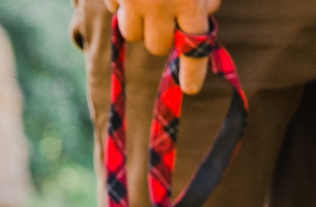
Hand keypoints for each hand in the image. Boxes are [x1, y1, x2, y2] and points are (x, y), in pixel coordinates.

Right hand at [103, 0, 220, 93]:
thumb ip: (204, 1)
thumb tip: (204, 21)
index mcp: (188, 0)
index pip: (193, 48)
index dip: (192, 72)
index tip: (190, 89)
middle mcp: (157, 2)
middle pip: (157, 46)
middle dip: (162, 36)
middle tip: (167, 13)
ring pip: (132, 33)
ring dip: (138, 22)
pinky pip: (112, 8)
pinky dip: (119, 1)